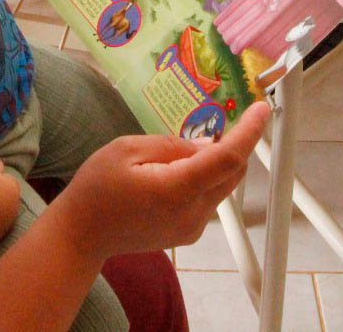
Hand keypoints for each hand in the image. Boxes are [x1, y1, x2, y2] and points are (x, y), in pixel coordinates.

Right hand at [47, 101, 269, 262]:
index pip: (227, 158)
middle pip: (233, 173)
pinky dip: (205, 178)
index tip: (261, 108)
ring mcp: (193, 227)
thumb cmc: (96, 188)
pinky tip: (176, 170)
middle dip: (234, 144)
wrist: (82, 235)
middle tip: (222, 120)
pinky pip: (208, 199)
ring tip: (184, 148)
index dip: (249, 131)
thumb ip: (172, 145)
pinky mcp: (188, 233)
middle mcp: (193, 212)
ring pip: (222, 186)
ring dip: (217, 162)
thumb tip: (207, 144)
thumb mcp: (127, 149)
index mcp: (177, 189)